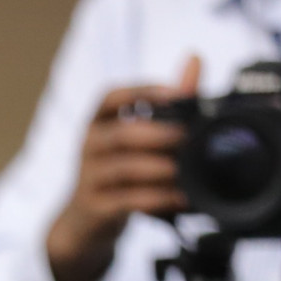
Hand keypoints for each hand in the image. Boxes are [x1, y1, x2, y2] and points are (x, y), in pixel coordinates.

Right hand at [46, 57, 200, 280]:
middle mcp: (90, 146)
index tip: (174, 93)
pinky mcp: (96, 206)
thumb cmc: (118, 173)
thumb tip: (195, 58)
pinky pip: (126, 200)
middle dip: (155, 133)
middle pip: (119, 134)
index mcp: (99, 122)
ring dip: (156, 168)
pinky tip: (179, 198)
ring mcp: (90, 178)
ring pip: (122, 169)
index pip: (112, 98)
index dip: (142, 91)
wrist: (86, 222)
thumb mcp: (137, 137)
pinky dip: (156, 199)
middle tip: (185, 136)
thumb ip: (168, 101)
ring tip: (182, 170)